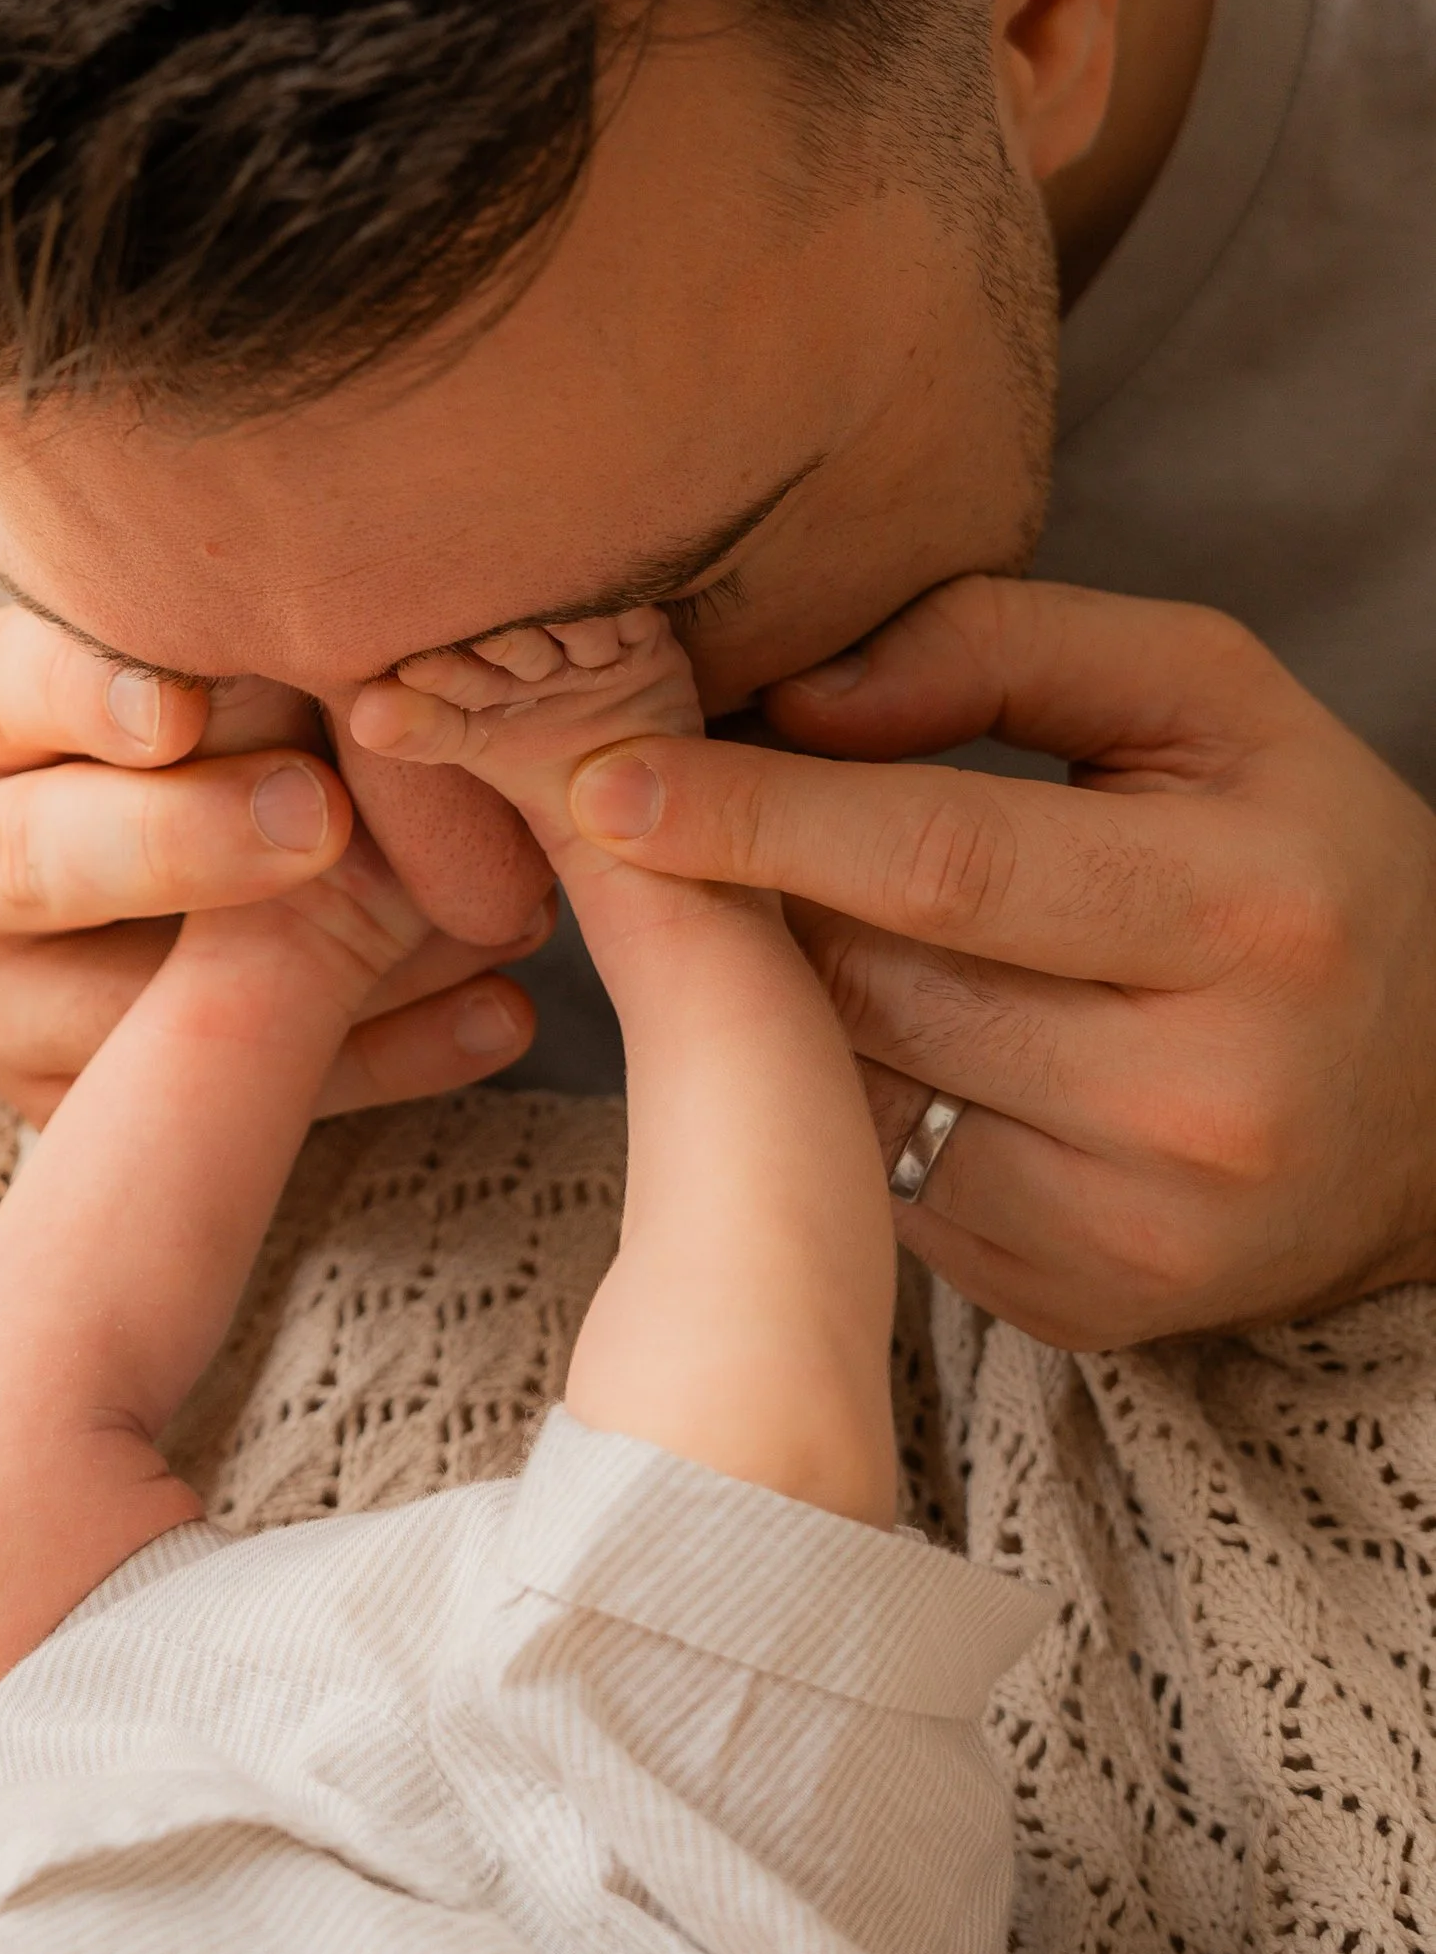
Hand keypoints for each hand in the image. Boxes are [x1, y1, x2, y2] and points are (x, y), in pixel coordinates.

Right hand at [0, 607, 543, 1126]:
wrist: (127, 844)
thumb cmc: (193, 707)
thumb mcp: (194, 651)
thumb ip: (256, 649)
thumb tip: (376, 651)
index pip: (8, 692)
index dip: (95, 698)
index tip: (188, 710)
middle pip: (32, 860)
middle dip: (186, 843)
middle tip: (321, 819)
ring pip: (126, 1019)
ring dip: (314, 971)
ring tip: (473, 924)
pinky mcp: (67, 1110)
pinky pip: (217, 1115)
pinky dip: (379, 1060)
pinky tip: (497, 1012)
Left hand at [558, 576, 1435, 1348]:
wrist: (1433, 1109)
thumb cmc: (1297, 860)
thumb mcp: (1207, 698)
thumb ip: (1002, 648)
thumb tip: (798, 697)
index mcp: (1244, 910)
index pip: (942, 858)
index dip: (756, 818)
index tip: (601, 779)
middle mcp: (1198, 1093)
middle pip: (872, 979)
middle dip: (747, 898)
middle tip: (664, 820)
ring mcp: (1133, 1224)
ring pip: (854, 1085)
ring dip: (787, 1000)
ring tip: (804, 920)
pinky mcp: (1076, 1305)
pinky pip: (882, 1175)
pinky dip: (850, 1097)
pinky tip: (897, 1040)